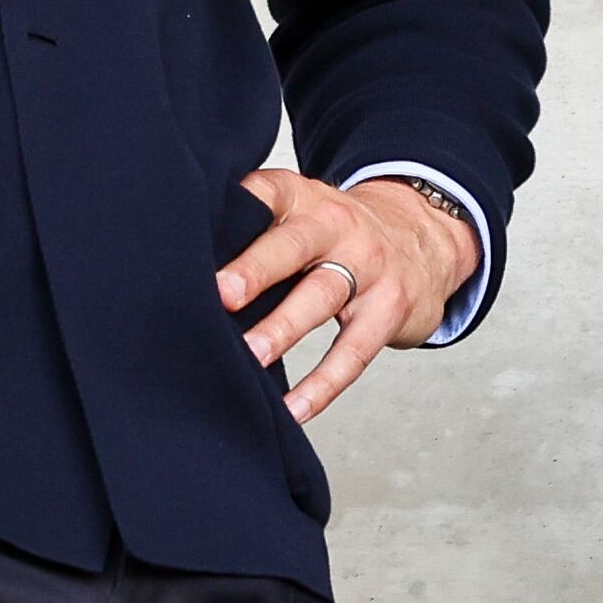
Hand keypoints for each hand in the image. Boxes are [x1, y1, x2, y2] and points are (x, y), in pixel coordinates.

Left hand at [222, 172, 476, 421]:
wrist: (426, 237)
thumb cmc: (340, 233)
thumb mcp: (305, 209)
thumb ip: (253, 221)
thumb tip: (176, 260)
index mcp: (306, 200)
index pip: (270, 194)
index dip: (241, 207)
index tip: (199, 235)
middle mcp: (338, 227)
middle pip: (295, 245)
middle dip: (257, 270)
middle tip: (221, 297)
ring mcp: (369, 268)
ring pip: (322, 296)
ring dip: (284, 327)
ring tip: (252, 355)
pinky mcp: (389, 310)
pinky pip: (354, 351)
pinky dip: (323, 384)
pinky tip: (293, 408)